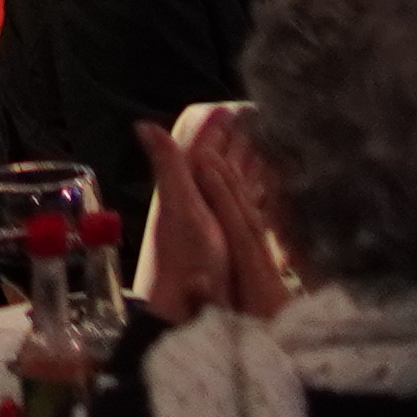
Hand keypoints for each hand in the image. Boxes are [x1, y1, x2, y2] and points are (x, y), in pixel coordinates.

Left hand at [130, 113, 289, 323]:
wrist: (190, 310)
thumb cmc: (185, 258)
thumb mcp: (179, 206)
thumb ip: (169, 165)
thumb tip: (142, 124)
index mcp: (188, 187)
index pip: (205, 146)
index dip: (219, 127)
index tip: (238, 107)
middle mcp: (202, 200)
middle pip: (223, 162)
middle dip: (241, 141)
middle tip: (264, 118)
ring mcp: (218, 221)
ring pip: (237, 184)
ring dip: (252, 164)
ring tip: (273, 144)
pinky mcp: (234, 242)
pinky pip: (250, 208)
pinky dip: (261, 193)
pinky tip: (273, 189)